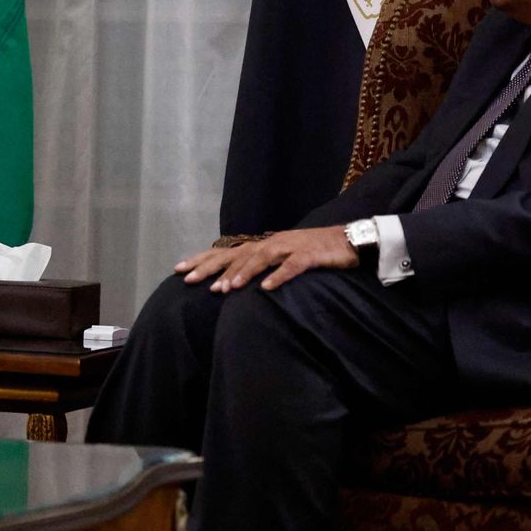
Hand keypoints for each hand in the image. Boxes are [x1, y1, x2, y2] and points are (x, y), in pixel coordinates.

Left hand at [173, 226, 357, 292]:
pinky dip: (278, 277)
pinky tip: (266, 289)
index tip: (179, 270)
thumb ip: (262, 267)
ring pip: (261, 259)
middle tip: (190, 280)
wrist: (351, 241)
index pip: (227, 251)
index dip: (203, 259)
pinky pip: (292, 266)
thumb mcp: (284, 259)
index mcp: (264, 245)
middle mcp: (273, 242)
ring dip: (242, 273)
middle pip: (237, 254)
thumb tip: (236, 281)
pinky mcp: (310, 255)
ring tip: (225, 289)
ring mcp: (291, 247)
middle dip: (212, 267)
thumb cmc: (316, 252)